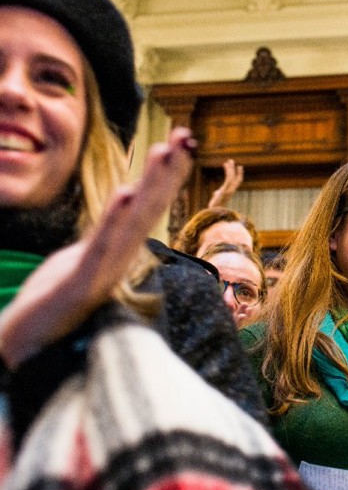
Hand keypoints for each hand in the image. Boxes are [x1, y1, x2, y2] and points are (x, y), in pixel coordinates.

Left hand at [0, 127, 195, 367]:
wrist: (19, 351)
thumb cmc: (48, 309)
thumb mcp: (78, 265)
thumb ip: (101, 245)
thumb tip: (118, 225)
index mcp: (115, 254)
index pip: (145, 209)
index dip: (163, 177)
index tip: (180, 144)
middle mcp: (116, 262)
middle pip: (147, 210)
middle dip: (166, 173)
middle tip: (187, 138)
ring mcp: (100, 275)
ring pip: (132, 224)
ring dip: (151, 186)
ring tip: (166, 153)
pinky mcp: (79, 289)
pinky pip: (100, 250)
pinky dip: (116, 222)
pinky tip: (127, 195)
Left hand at [207, 158, 242, 207]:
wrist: (214, 211)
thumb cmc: (215, 205)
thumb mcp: (217, 197)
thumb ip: (218, 193)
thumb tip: (216, 192)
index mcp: (231, 191)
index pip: (237, 181)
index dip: (239, 174)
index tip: (239, 167)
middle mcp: (231, 190)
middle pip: (235, 178)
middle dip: (234, 169)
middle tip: (231, 160)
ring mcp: (229, 190)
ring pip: (232, 177)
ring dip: (230, 168)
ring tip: (228, 161)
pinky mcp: (225, 190)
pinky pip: (228, 179)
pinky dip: (228, 171)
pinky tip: (225, 166)